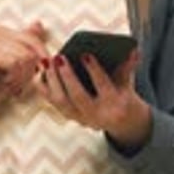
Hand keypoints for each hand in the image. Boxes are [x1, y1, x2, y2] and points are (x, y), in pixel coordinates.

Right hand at [0, 20, 47, 147]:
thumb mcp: (16, 63)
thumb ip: (26, 43)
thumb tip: (39, 23)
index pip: (32, 37)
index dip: (42, 56)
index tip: (39, 71)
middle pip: (30, 47)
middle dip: (30, 69)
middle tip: (18, 83)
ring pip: (24, 55)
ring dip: (22, 76)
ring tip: (10, 85)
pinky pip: (14, 62)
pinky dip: (14, 77)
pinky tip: (5, 83)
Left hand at [37, 48, 151, 149]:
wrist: (123, 123)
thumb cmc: (122, 95)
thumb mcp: (127, 83)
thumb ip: (128, 67)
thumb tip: (133, 50)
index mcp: (115, 105)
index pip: (103, 87)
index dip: (94, 71)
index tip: (85, 55)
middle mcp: (96, 115)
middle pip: (78, 96)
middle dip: (68, 77)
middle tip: (59, 57)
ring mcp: (81, 118)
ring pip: (62, 102)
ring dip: (52, 81)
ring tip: (47, 61)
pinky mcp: (70, 117)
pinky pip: (53, 103)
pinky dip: (44, 87)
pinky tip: (39, 71)